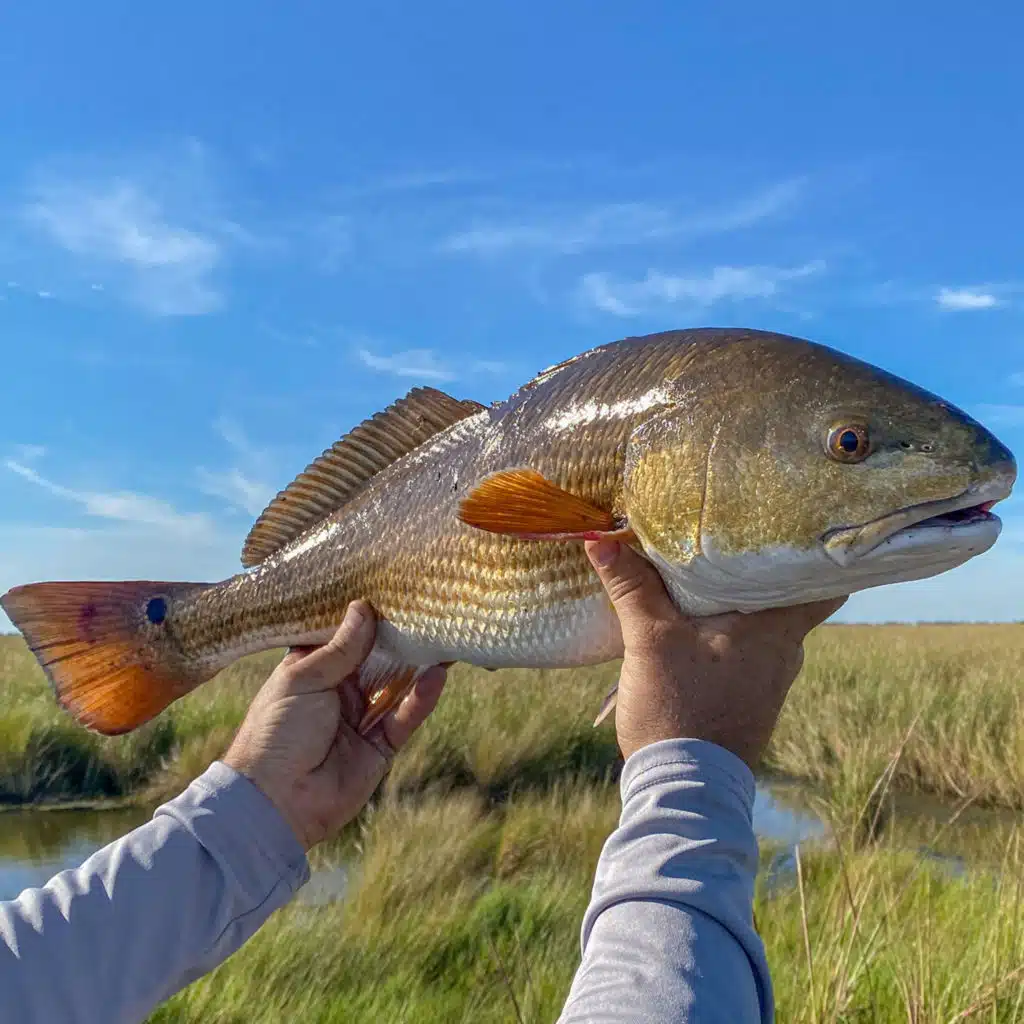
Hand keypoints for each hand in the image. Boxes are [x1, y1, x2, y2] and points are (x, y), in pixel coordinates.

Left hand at [224, 601, 446, 849]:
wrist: (274, 802)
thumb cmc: (276, 732)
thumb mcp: (303, 679)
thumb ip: (341, 648)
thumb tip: (363, 607)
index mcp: (312, 670)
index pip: (344, 635)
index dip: (365, 615)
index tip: (389, 587)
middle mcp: (340, 691)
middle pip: (377, 657)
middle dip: (399, 635)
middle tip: (427, 606)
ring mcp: (362, 718)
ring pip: (398, 684)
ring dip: (419, 662)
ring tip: (443, 634)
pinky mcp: (381, 746)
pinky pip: (406, 716)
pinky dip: (422, 697)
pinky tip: (438, 674)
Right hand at [585, 540, 844, 768]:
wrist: (684, 790)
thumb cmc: (678, 708)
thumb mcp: (648, 640)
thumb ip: (630, 586)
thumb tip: (599, 538)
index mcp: (777, 629)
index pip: (823, 580)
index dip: (815, 550)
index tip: (794, 523)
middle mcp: (786, 652)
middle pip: (785, 596)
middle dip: (759, 568)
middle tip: (731, 532)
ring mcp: (771, 679)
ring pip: (763, 624)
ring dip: (738, 601)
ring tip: (706, 570)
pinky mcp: (750, 698)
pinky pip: (747, 650)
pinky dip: (728, 631)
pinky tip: (696, 622)